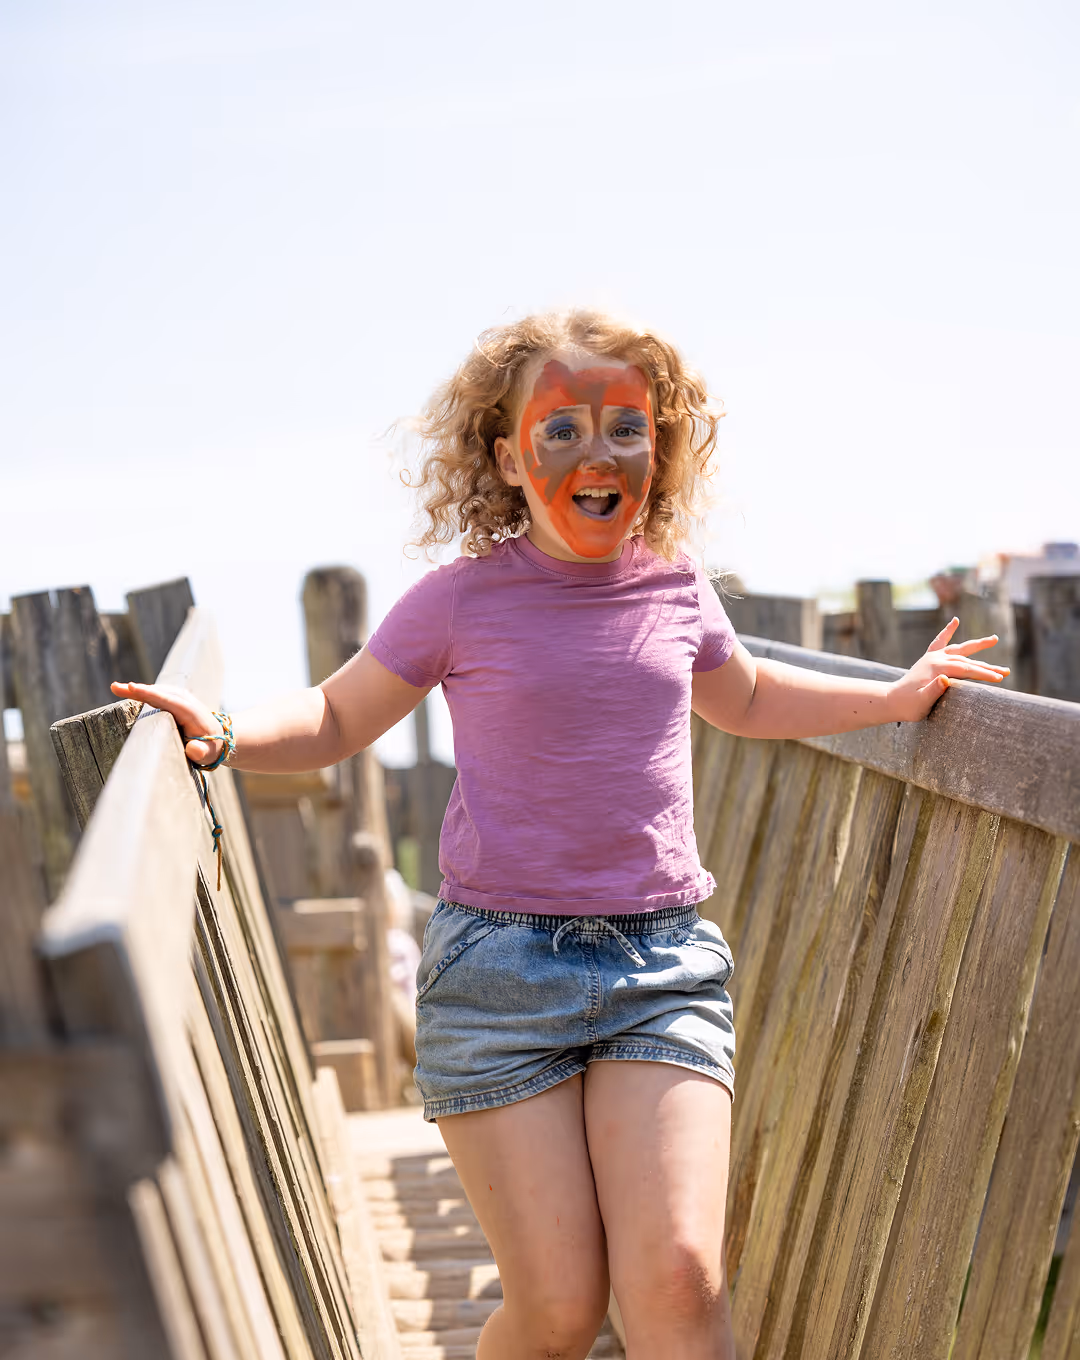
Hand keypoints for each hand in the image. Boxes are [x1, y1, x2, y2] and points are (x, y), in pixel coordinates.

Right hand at [110, 680, 224, 765]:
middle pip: (158, 692)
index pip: (167, 700)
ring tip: (117, 688)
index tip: (133, 688)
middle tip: (116, 687)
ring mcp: (181, 698)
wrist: (219, 738)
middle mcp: (185, 701)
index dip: (149, 694)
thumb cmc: (210, 748)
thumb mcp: (208, 754)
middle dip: (137, 690)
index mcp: (191, 712)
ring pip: (157, 691)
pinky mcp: (175, 700)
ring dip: (138, 689)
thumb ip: (200, 752)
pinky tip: (129, 691)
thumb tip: (193, 749)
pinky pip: (157, 694)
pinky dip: (144, 692)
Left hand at [887, 618, 1009, 722]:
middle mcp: (935, 658)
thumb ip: (934, 691)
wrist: (891, 700)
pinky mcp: (928, 658)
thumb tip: (945, 679)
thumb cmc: (908, 706)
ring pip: (959, 649)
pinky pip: (940, 641)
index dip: (984, 673)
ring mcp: (932, 657)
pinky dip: (948, 631)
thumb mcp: (921, 702)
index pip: (966, 669)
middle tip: (1006, 671)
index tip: (999, 678)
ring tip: (994, 639)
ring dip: (977, 645)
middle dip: (987, 666)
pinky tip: (955, 621)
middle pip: (967, 660)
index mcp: (936, 668)